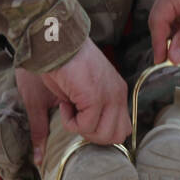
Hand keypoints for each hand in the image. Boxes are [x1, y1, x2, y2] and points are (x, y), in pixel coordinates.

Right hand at [15, 38, 129, 161]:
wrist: (56, 43)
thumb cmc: (62, 64)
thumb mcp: (80, 92)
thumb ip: (89, 111)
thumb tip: (84, 132)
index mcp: (117, 92)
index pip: (123, 127)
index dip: (100, 131)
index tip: (81, 117)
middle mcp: (118, 94)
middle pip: (117, 136)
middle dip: (91, 135)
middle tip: (75, 117)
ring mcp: (110, 96)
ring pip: (104, 135)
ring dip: (81, 129)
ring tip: (69, 108)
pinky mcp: (96, 97)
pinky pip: (86, 125)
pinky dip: (70, 121)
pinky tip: (64, 102)